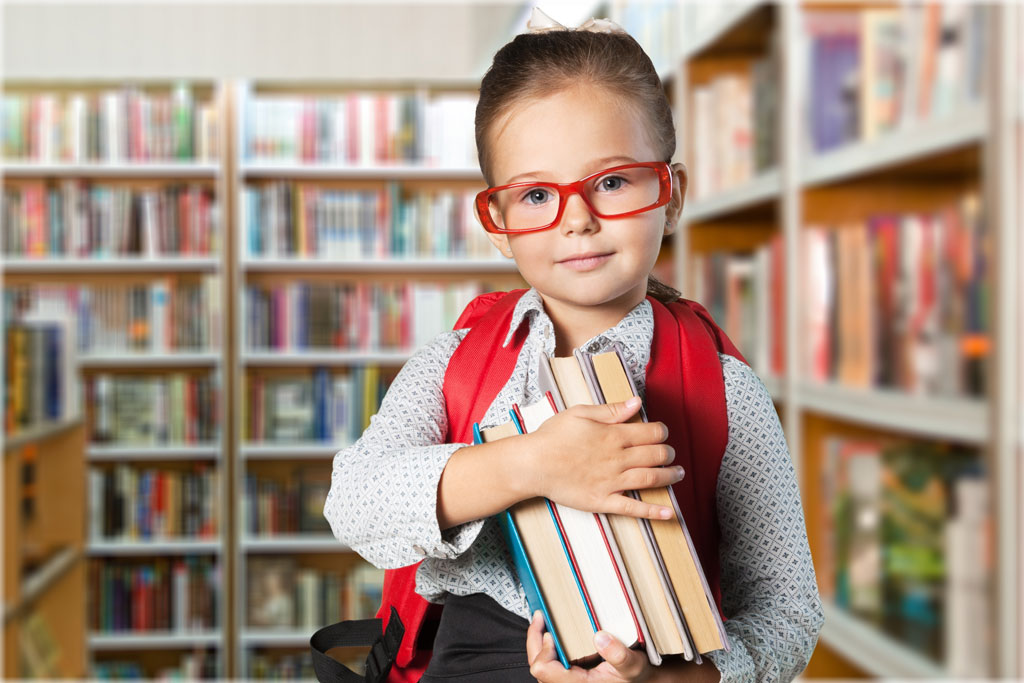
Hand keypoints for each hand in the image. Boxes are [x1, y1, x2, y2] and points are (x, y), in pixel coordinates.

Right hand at [524, 397, 682, 519]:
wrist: (532, 464)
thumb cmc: (552, 436)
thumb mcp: (580, 413)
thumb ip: (611, 410)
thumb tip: (636, 403)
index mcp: (613, 435)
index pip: (651, 433)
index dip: (662, 432)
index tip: (662, 433)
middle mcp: (617, 459)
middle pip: (655, 455)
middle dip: (668, 453)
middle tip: (670, 454)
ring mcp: (612, 482)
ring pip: (651, 479)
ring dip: (669, 476)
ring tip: (678, 474)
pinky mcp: (603, 501)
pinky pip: (633, 508)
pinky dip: (654, 511)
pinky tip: (669, 512)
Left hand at [527, 611, 653, 682]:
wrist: (641, 681)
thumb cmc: (635, 676)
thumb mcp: (633, 664)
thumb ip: (619, 654)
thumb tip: (599, 637)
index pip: (545, 670)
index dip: (544, 650)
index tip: (551, 632)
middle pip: (538, 667)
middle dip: (535, 640)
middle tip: (539, 617)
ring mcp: (568, 681)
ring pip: (541, 667)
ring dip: (539, 643)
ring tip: (543, 622)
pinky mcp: (569, 678)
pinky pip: (549, 666)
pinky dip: (547, 648)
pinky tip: (552, 634)